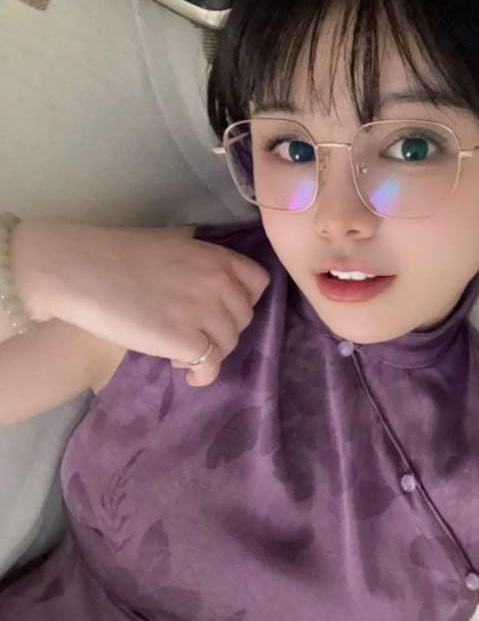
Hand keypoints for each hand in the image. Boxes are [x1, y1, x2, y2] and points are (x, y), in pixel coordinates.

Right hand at [12, 219, 270, 386]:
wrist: (79, 270)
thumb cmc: (115, 255)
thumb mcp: (171, 247)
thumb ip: (199, 266)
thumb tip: (209, 291)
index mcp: (216, 257)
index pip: (258, 283)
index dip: (242, 300)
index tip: (220, 310)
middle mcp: (218, 283)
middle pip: (243, 319)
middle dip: (221, 329)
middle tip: (192, 333)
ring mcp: (204, 312)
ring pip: (228, 345)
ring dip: (209, 352)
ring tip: (179, 351)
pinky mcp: (185, 341)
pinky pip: (211, 366)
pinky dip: (201, 374)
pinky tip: (183, 370)